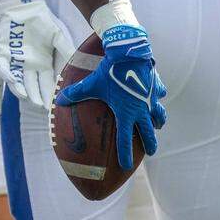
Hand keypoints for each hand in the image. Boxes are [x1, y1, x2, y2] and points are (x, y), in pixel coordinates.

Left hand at [0, 0, 74, 108]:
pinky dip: (7, 74)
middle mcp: (30, 67)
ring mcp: (16, 61)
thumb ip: (66, 51)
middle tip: (42, 107)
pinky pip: (4, 67)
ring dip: (22, 90)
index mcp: (44, 64)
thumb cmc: (43, 21)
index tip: (55, 105)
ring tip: (28, 98)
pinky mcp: (3, 53)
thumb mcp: (59, 36)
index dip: (51, 95)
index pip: (48, 84)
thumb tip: (77, 66)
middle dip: (37, 97)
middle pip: (33, 86)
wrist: (26, 5)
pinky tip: (13, 80)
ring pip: (18, 81)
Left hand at [56, 25, 166, 170]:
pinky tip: (157, 94)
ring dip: (158, 121)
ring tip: (157, 125)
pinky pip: (160, 94)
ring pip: (159, 115)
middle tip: (150, 151)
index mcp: (126, 113)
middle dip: (150, 144)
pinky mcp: (157, 85)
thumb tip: (59, 100)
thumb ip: (76, 93)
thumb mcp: (91, 84)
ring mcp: (152, 98)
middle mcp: (142, 109)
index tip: (126, 166)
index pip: (125, 140)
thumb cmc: (109, 71)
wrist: (128, 53)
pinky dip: (158, 96)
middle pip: (149, 133)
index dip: (125, 154)